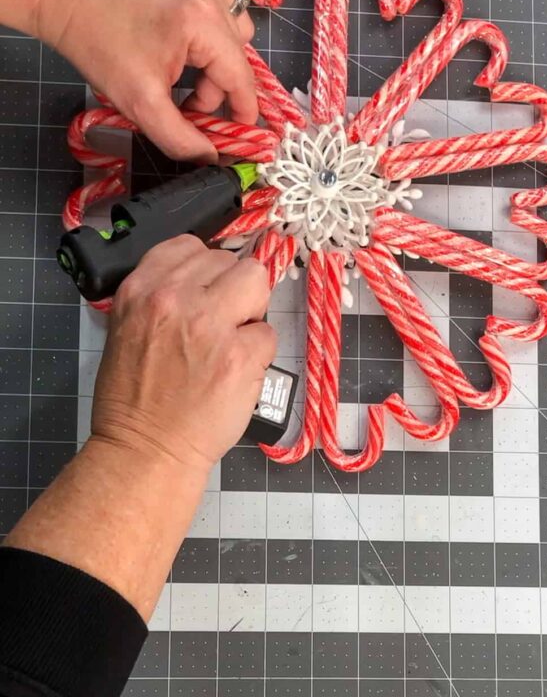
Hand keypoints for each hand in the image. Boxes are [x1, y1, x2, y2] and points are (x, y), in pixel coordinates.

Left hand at [37, 0, 257, 160]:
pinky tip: (174, 38)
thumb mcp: (140, 102)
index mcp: (202, 21)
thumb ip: (180, 138)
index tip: (235, 134)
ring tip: (183, 69)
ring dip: (215, 56)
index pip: (242, 78)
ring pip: (232, 28)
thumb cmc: (95, 41)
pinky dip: (203, 28)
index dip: (242, 112)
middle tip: (187, 103)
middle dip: (218, 87)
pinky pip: (214, 3)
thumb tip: (210, 157)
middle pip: (238, 55)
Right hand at [91, 237, 275, 472]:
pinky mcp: (240, 357)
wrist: (146, 450)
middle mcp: (175, 299)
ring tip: (234, 344)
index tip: (209, 293)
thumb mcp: (126, 330)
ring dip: (252, 313)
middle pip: (232, 263)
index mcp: (141, 289)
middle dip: (235, 292)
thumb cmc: (134, 401)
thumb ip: (161, 299)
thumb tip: (204, 283)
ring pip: (258, 283)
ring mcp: (210, 326)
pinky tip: (236, 375)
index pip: (192, 246)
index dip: (208, 271)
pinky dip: (259, 355)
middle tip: (224, 325)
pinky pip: (269, 334)